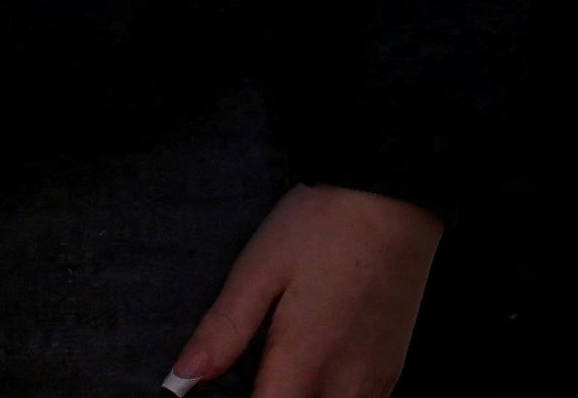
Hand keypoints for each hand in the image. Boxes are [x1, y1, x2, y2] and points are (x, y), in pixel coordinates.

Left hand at [170, 177, 437, 397]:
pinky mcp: (393, 370)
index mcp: (304, 358)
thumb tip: (183, 377)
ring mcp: (376, 379)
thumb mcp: (259, 268)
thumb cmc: (320, 228)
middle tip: (253, 376)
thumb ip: (224, 329)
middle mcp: (346, 381)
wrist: (392, 199)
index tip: (224, 391)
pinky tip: (314, 380)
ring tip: (280, 377)